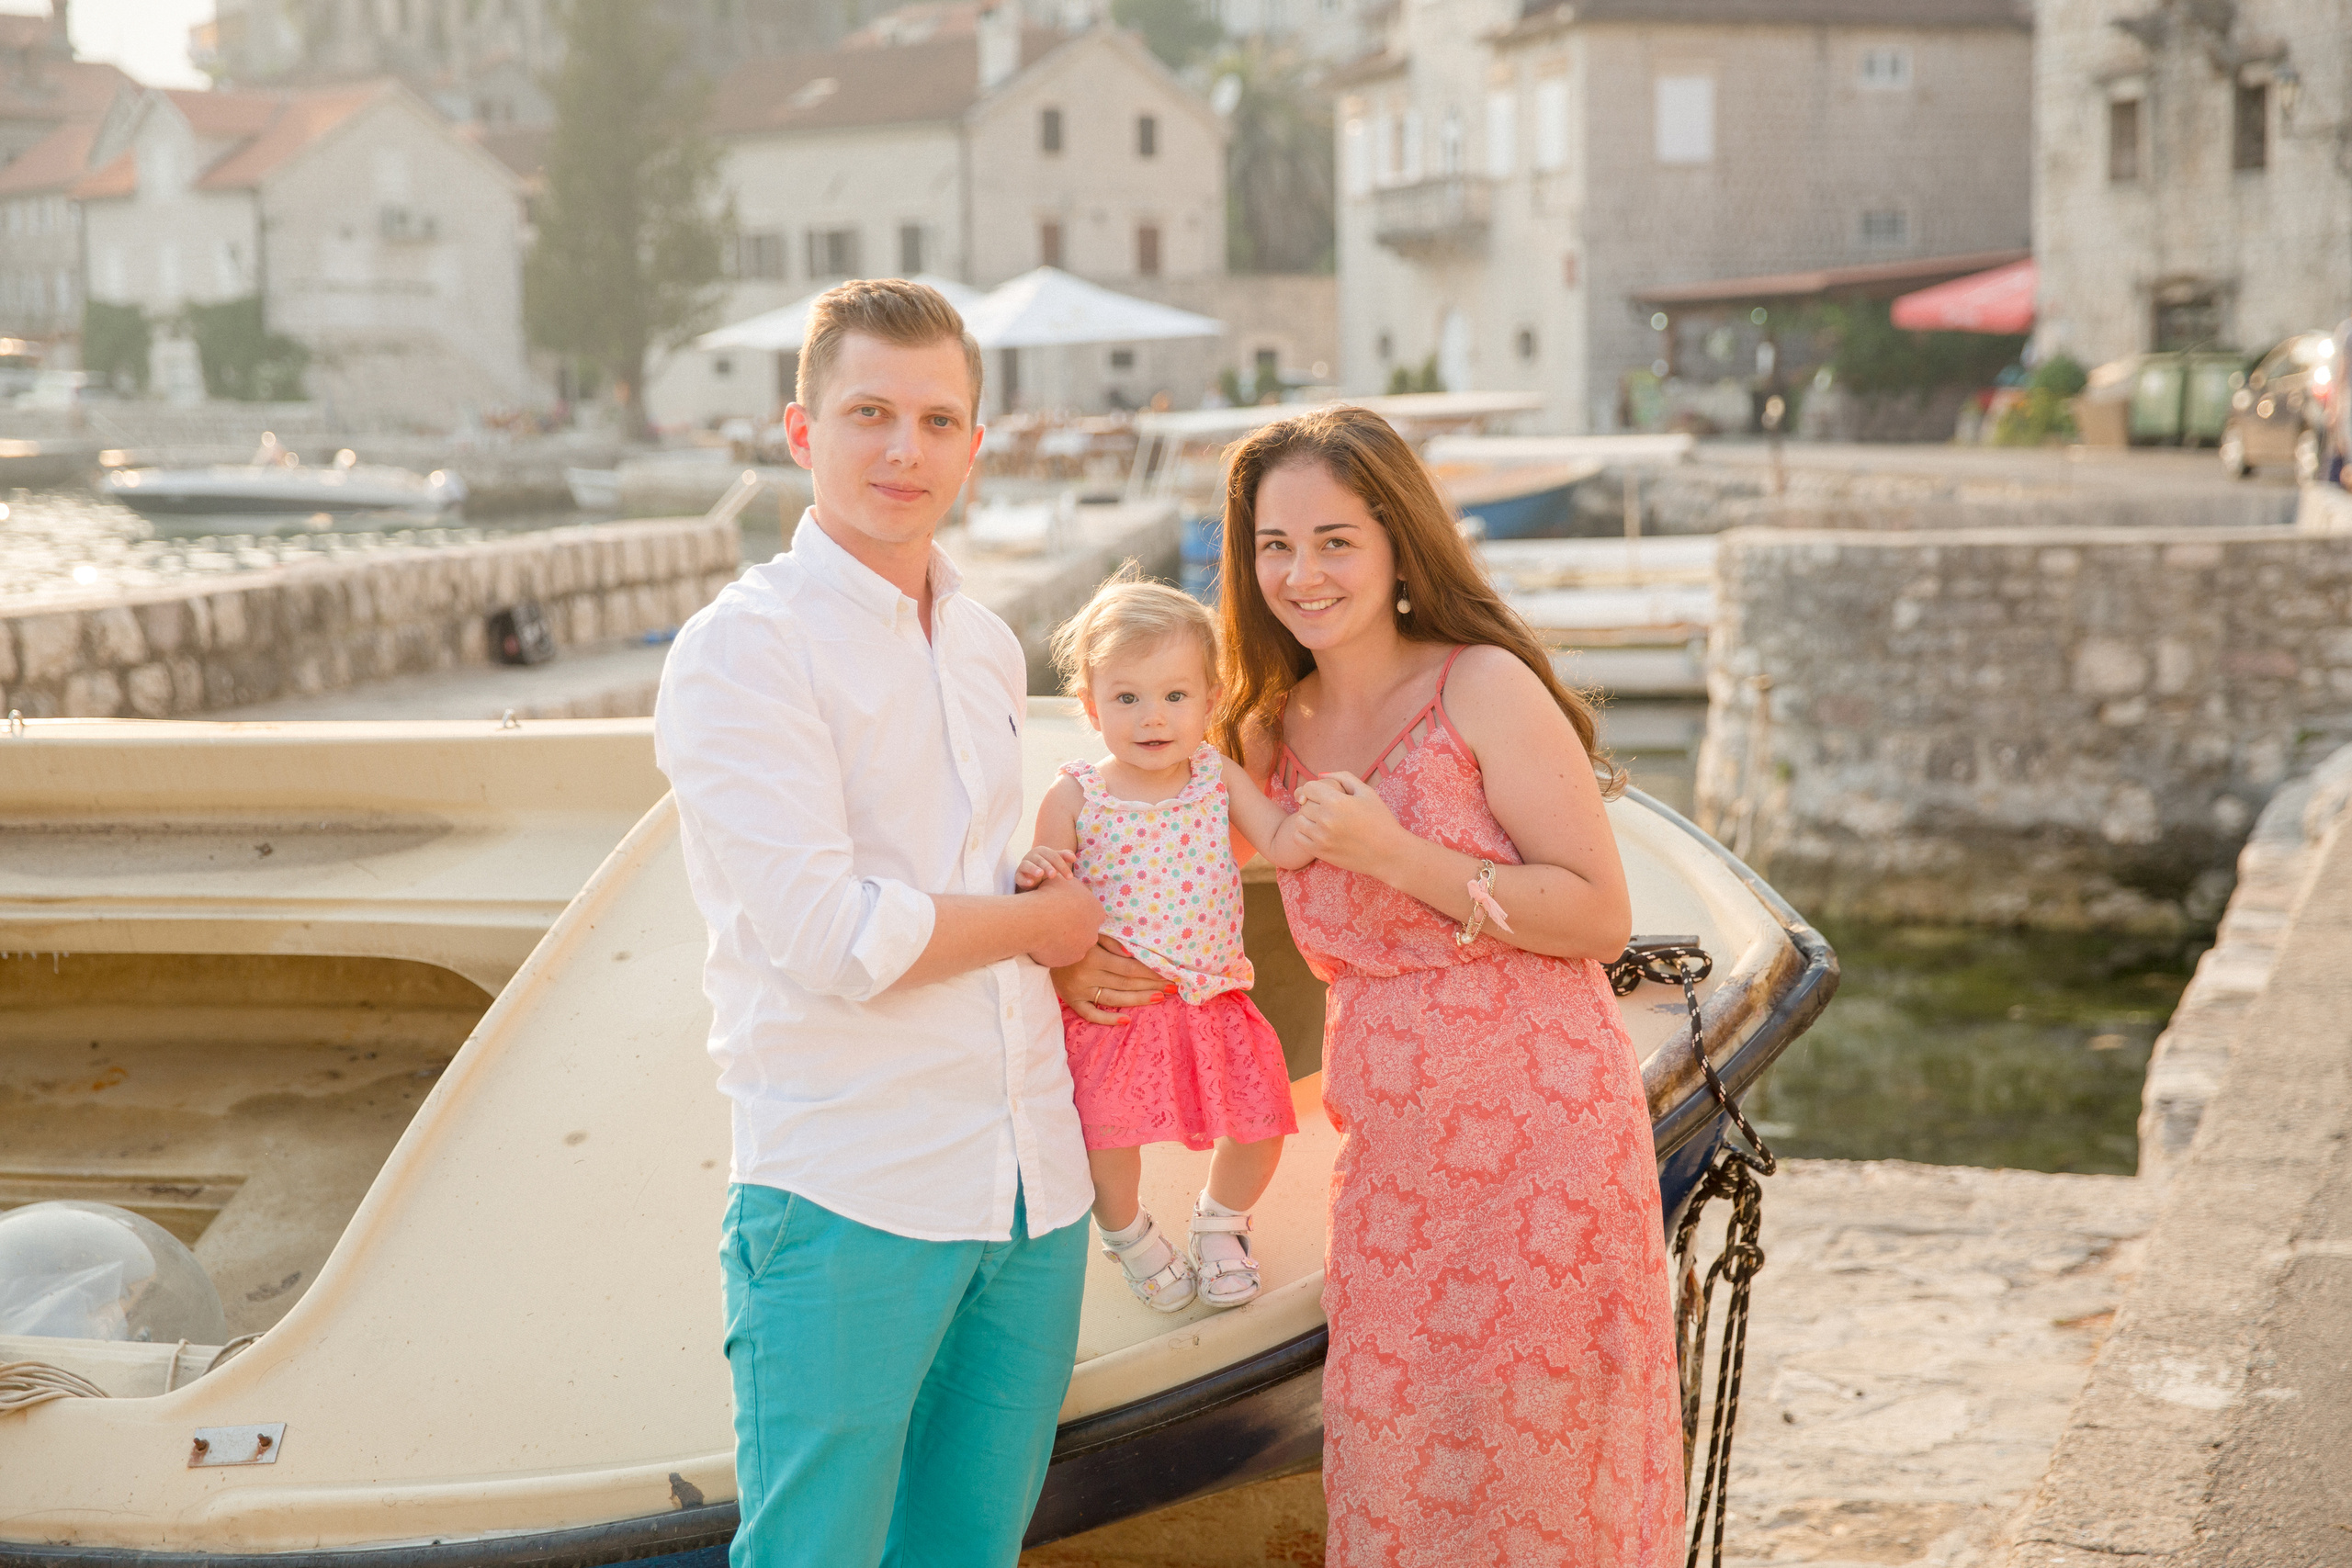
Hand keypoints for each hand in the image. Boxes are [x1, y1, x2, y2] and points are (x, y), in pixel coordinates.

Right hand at [1015, 845, 1075, 889]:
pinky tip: (1030, 883)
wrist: (1031, 874)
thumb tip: (1074, 857)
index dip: (1062, 866)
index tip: (1070, 877)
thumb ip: (1064, 856)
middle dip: (1048, 867)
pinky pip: (1019, 877)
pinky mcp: (1018, 875)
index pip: (1054, 857)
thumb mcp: (1055, 860)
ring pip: (1027, 865)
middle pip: (1041, 860)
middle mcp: (1032, 856)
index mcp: (1043, 851)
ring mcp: (1023, 865)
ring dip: (1034, 869)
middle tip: (1054, 875)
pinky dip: (1024, 880)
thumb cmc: (1047, 866)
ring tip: (1040, 874)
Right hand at [1023, 875, 1104, 969]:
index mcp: (1097, 912)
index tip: (1065, 911)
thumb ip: (1073, 888)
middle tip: (1056, 923)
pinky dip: (1055, 951)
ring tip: (1047, 933)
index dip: (1078, 913)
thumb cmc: (1049, 896)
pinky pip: (1063, 956)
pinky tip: (1044, 943)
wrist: (1036, 919)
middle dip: (1073, 929)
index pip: (1092, 914)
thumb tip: (1072, 887)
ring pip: (1075, 945)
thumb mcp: (1063, 882)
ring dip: (1064, 941)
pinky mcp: (1069, 961)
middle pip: (1085, 932)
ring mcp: (1083, 948)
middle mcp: (1094, 932)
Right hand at [1053, 934, 1171, 1025]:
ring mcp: (1078, 991)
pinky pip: (1091, 1014)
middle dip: (1151, 986)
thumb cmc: (1072, 932)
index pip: (1129, 969)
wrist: (1039, 940)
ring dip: (1139, 1000)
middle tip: (1172, 988)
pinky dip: (1108, 1019)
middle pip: (1126, 984)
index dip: (1151, 973)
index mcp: (1093, 957)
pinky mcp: (1071, 1000)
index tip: (1169, 974)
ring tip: (1159, 999)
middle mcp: (1086, 976)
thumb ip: (1112, 942)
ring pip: (1114, 999)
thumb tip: (1132, 955)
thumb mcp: (1092, 931)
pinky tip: (1126, 1020)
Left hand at [1289, 771, 1405, 874]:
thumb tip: (1320, 774)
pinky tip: (1319, 832)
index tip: (1326, 795)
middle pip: (1304, 804)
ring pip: (1299, 820)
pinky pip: (1298, 837)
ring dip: (1308, 818)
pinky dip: (1305, 833)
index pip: (1308, 788)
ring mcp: (1321, 837)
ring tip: (1324, 821)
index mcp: (1337, 801)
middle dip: (1314, 803)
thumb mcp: (1366, 792)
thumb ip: (1343, 777)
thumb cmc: (1380, 820)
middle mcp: (1326, 819)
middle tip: (1329, 809)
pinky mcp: (1320, 852)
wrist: (1389, 853)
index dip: (1316, 789)